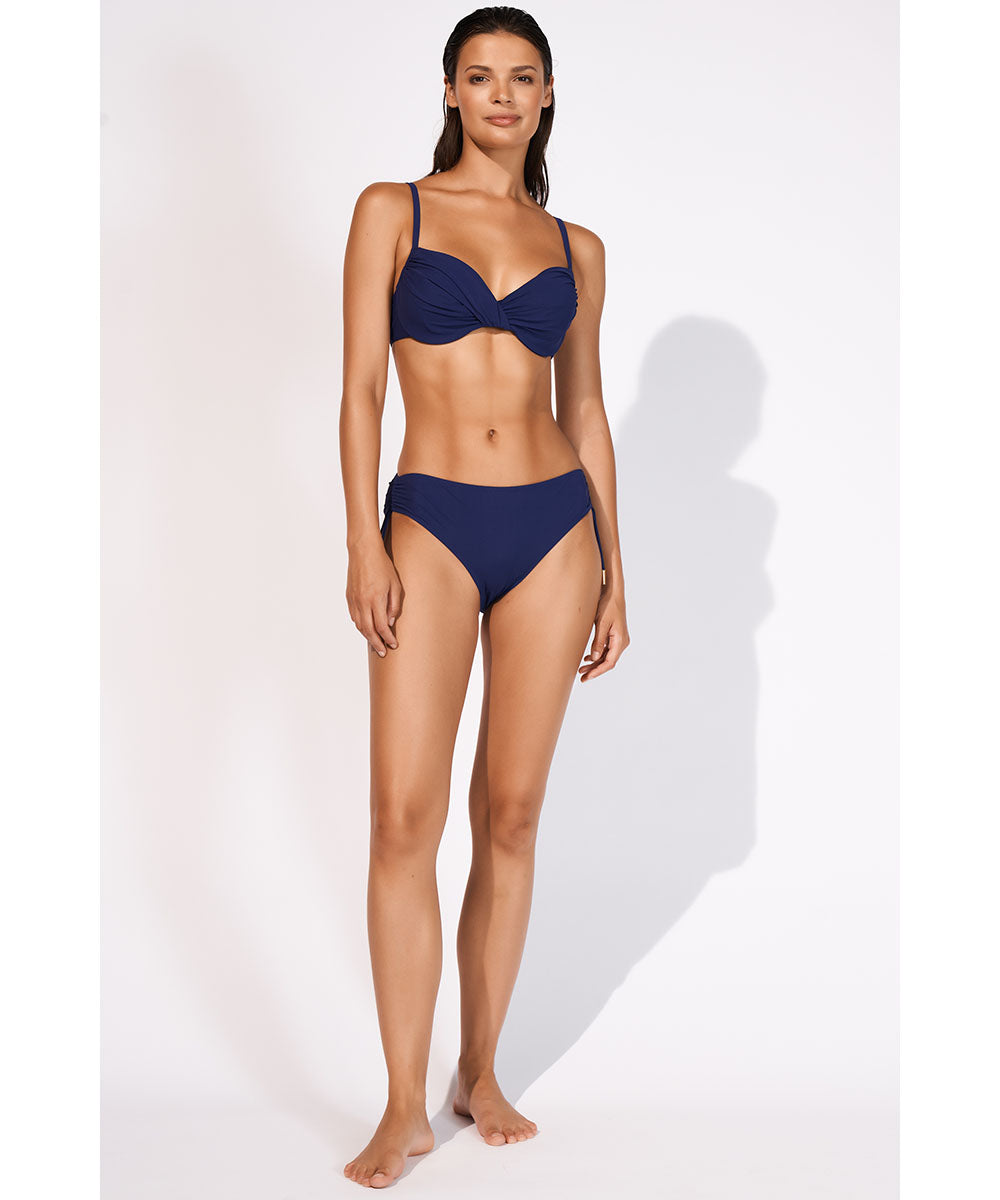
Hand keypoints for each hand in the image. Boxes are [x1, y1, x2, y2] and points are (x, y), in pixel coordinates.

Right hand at [346, 538, 402, 657]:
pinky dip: (360, 626)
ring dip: (367, 637)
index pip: (381, 627)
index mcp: (376, 599)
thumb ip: (394, 604)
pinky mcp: (349, 597)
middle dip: (376, 644)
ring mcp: (354, 600)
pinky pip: (354, 617)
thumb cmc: (382, 566)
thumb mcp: (395, 584)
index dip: (388, 638)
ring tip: (375, 644)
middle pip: (368, 631)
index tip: (394, 645)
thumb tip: (390, 622)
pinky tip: (366, 629)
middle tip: (383, 653)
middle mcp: (363, 602)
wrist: (363, 551)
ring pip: (359, 625)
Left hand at [579, 589, 628, 682]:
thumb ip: (598, 642)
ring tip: (582, 669)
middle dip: (595, 670)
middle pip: (608, 661)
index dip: (597, 671)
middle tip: (582, 678)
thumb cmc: (607, 605)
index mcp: (620, 640)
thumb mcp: (601, 624)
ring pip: (607, 656)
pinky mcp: (615, 635)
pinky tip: (588, 658)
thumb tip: (595, 658)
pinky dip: (598, 655)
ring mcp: (619, 639)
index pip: (609, 662)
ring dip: (595, 663)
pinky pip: (607, 649)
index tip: (587, 677)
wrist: (613, 592)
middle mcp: (622, 642)